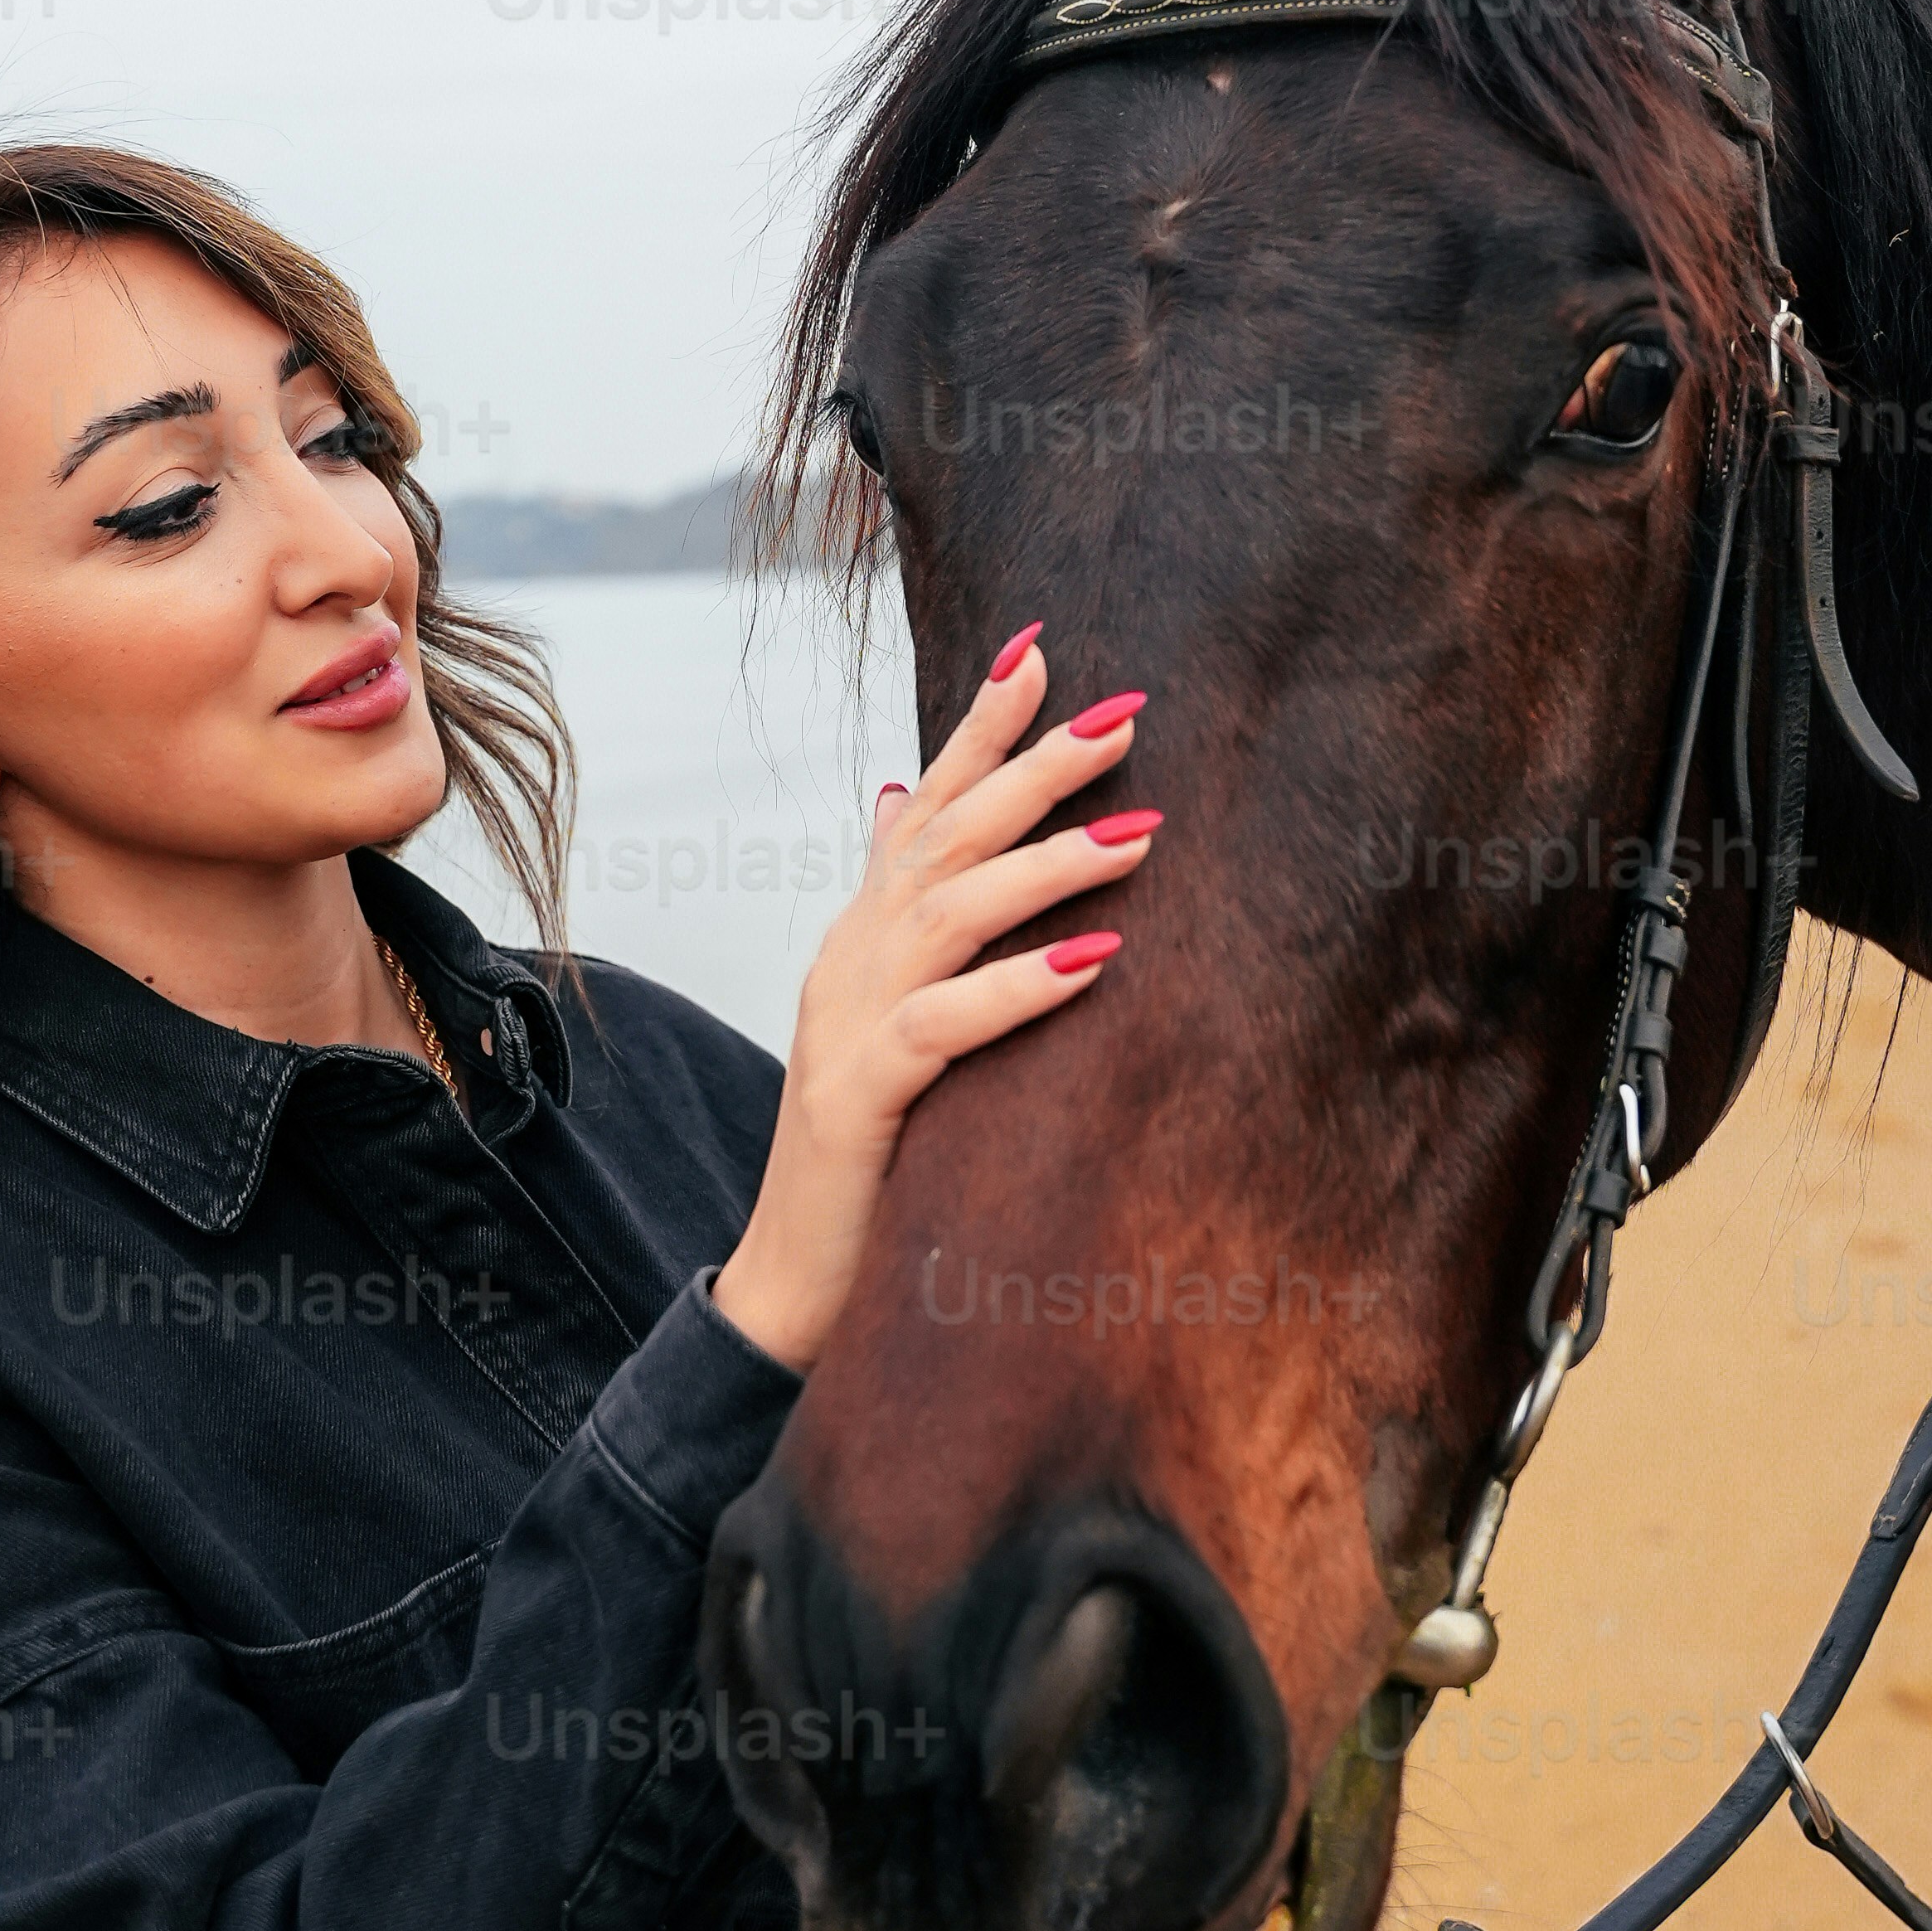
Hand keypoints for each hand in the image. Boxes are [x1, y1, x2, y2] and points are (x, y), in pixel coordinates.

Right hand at [710, 628, 1162, 1377]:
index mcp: (864, 932)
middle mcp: (849, 957)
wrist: (792, 1278)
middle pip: (944, 837)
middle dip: (1032, 768)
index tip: (1040, 652)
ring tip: (1139, 832)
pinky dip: (1016, 988)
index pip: (926, 806)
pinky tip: (1091, 960)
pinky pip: (940, 1026)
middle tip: (1125, 715)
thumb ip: (895, 907)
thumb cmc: (867, 1146)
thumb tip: (893, 795)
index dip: (978, 729)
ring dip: (1046, 866)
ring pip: (947, 914)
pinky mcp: (859, 1098)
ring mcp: (846, 1021)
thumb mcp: (885, 1011)